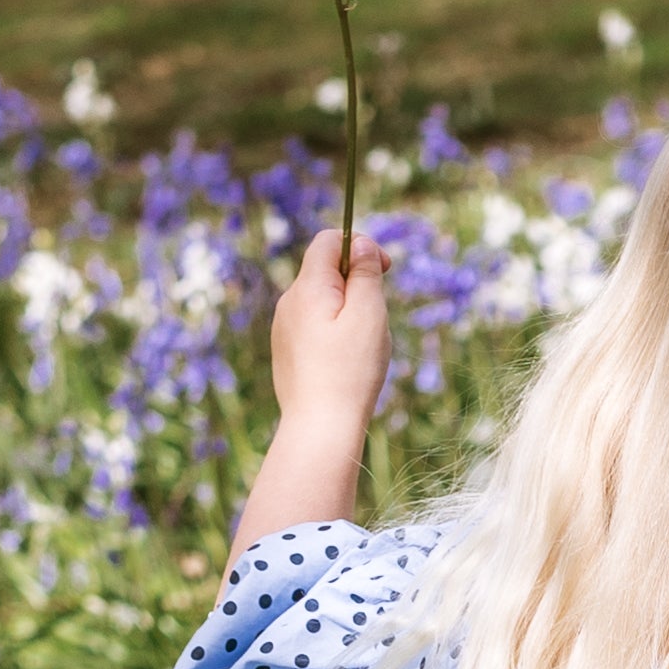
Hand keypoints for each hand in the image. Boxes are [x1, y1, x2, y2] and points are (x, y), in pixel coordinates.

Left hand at [268, 227, 391, 438]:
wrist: (320, 428)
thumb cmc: (349, 372)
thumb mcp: (368, 314)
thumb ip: (365, 273)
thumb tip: (360, 244)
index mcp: (307, 287)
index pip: (328, 240)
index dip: (359, 245)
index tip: (384, 270)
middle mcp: (289, 302)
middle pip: (325, 271)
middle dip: (356, 283)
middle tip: (375, 318)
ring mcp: (284, 328)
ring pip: (321, 301)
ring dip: (347, 310)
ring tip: (360, 347)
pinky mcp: (286, 351)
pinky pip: (314, 326)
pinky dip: (333, 333)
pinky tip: (344, 363)